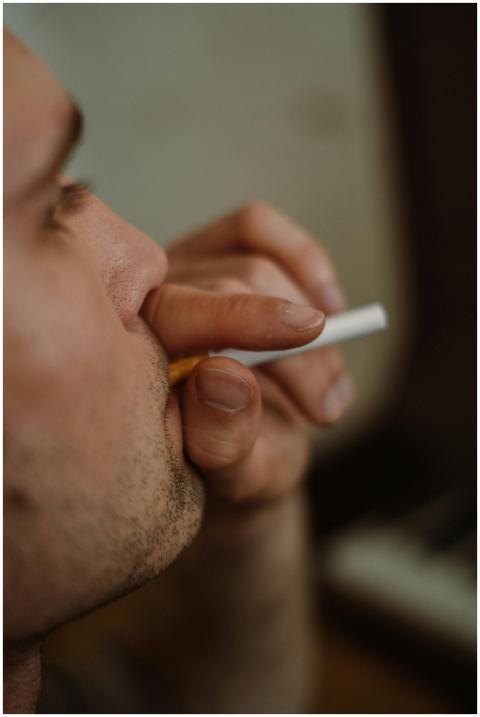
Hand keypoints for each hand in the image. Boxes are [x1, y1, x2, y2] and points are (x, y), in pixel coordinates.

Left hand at [144, 202, 353, 503]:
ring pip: (254, 264)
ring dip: (313, 323)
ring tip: (329, 387)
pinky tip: (330, 306)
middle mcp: (147, 305)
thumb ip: (223, 439)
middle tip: (328, 407)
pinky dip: (303, 259)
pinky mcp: (209, 248)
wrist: (246, 450)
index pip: (175, 315)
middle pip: (227, 290)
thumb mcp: (237, 475)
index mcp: (135, 360)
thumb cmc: (234, 464)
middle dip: (298, 351)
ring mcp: (175, 272)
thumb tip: (222, 375)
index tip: (312, 332)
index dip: (244, 317)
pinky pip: (255, 226)